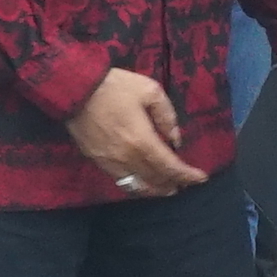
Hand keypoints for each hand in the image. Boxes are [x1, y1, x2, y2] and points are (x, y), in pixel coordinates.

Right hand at [63, 68, 201, 193]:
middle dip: (174, 183)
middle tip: (186, 183)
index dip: (187, 175)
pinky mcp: (97, 161)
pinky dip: (136, 185)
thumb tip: (175, 139)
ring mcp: (110, 162)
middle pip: (156, 179)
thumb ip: (167, 116)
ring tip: (168, 189)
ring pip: (138, 185)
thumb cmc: (115, 87)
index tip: (201, 177)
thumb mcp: (150, 91)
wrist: (74, 89)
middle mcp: (127, 157)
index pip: (170, 166)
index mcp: (142, 141)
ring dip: (156, 189)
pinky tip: (143, 182)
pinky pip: (121, 181)